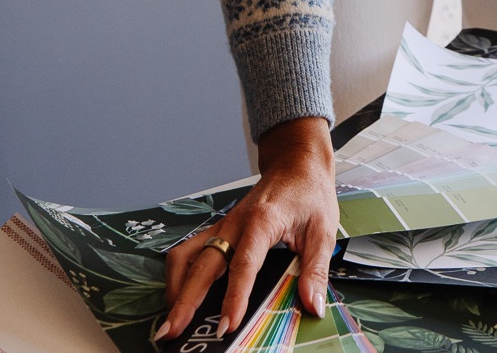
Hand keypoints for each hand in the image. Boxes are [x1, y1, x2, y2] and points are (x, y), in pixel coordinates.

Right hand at [158, 117, 338, 340]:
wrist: (298, 164)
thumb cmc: (310, 194)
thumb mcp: (324, 230)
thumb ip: (316, 270)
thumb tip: (314, 304)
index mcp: (263, 221)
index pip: (244, 264)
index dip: (234, 297)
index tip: (226, 325)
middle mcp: (235, 224)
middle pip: (202, 265)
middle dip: (185, 301)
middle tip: (173, 332)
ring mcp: (222, 226)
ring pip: (186, 256)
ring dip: (176, 288)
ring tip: (172, 320)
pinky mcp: (218, 230)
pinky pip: (189, 251)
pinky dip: (180, 274)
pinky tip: (180, 295)